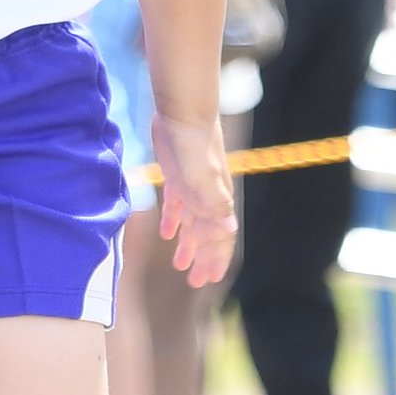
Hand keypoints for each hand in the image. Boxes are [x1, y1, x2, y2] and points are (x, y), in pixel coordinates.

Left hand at [150, 113, 237, 286]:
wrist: (184, 112)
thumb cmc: (193, 143)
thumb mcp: (202, 175)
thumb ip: (214, 201)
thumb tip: (229, 228)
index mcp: (215, 200)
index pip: (220, 237)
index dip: (216, 259)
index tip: (210, 280)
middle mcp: (207, 197)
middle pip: (207, 235)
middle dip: (203, 259)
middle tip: (195, 282)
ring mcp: (193, 187)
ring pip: (192, 224)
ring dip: (188, 245)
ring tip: (180, 265)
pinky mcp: (177, 176)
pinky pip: (178, 206)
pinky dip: (173, 222)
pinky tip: (167, 234)